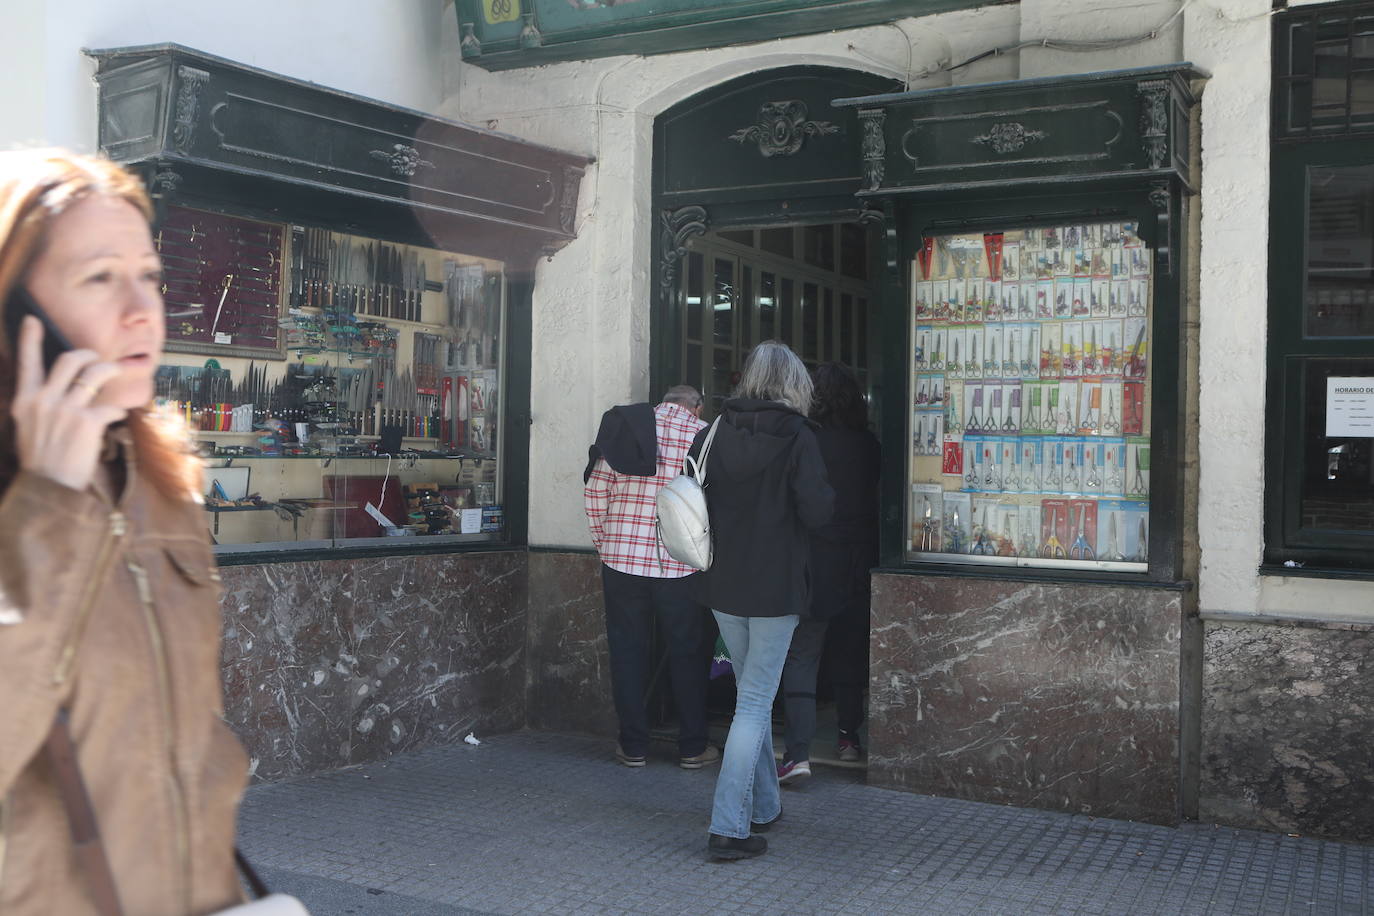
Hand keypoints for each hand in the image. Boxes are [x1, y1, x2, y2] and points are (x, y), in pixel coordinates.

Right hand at [10, 316, 127, 491]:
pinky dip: (117, 411)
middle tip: (96, 358)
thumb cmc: (40, 459)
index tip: (32, 320)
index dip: (30, 339)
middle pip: (68, 360)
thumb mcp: (27, 427)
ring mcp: (66, 410)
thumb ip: (38, 405)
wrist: (48, 487)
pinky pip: (110, 406)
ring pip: (93, 374)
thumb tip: (56, 388)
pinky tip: (116, 417)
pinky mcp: (88, 423)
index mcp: (24, 401)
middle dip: (87, 354)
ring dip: (109, 370)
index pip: (27, 363)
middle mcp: (43, 401)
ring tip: (115, 373)